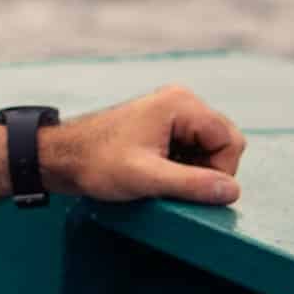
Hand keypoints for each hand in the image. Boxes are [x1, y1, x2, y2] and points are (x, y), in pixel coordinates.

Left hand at [39, 84, 246, 205]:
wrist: (61, 156)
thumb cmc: (97, 163)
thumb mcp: (146, 177)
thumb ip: (191, 184)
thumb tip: (232, 191)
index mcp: (181, 104)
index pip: (230, 141)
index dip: (219, 171)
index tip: (191, 188)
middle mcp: (181, 101)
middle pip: (224, 142)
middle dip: (208, 170)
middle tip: (174, 185)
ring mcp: (172, 112)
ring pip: (210, 148)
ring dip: (195, 170)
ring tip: (162, 179)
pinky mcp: (163, 125)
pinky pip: (193, 148)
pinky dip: (184, 166)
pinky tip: (159, 174)